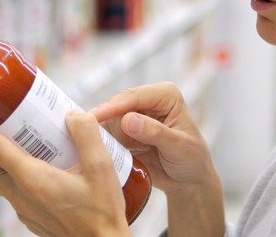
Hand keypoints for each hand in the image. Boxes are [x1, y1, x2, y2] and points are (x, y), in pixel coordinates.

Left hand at [0, 101, 130, 236]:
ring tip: (29, 142)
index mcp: (31, 178)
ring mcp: (23, 208)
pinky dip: (18, 174)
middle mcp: (20, 194)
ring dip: (2, 157)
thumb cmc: (101, 214)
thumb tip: (72, 115)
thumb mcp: (101, 167)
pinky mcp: (30, 216)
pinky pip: (14, 190)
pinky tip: (46, 167)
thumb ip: (86, 134)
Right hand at [90, 82, 225, 235]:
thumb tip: (128, 120)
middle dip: (102, 120)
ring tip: (89, 145)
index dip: (112, 107)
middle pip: (117, 105)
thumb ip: (154, 132)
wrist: (189, 180)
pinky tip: (94, 150)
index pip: (134, 96)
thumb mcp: (178, 147)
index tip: (93, 117)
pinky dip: (103, 142)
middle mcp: (149, 101)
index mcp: (166, 95)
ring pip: (109, 120)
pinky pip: (109, 134)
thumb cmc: (192, 159)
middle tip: (83, 133)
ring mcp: (136, 116)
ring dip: (102, 134)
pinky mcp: (126, 132)